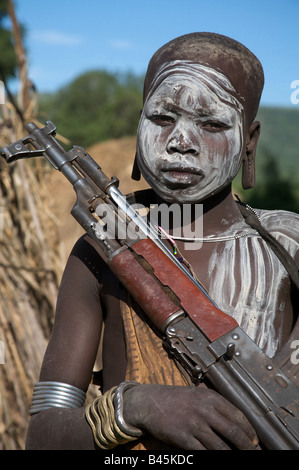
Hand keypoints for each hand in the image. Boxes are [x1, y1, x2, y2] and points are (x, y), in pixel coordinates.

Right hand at [123, 384, 258, 449]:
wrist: (149, 402)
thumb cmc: (175, 398)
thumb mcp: (197, 394)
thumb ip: (215, 404)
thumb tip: (236, 420)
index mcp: (210, 397)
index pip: (238, 415)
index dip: (249, 431)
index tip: (254, 440)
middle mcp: (204, 410)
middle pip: (233, 432)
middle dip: (246, 446)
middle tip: (253, 452)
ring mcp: (194, 424)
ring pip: (220, 446)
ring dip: (231, 454)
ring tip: (236, 457)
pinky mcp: (184, 438)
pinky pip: (203, 452)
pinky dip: (212, 457)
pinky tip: (217, 457)